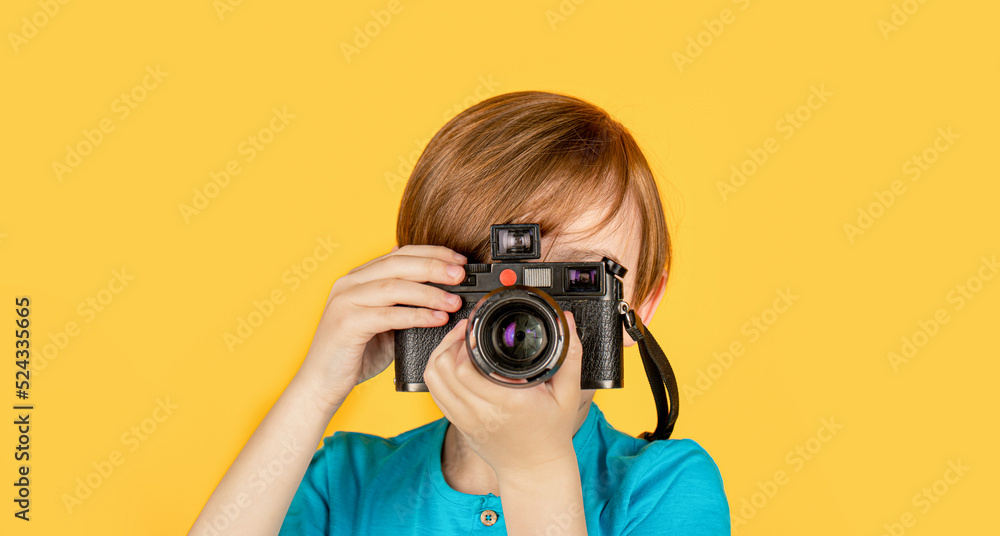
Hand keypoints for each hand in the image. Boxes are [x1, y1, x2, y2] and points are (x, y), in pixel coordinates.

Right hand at [298, 244, 467, 410]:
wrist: (322, 382)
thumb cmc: (356, 353)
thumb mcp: (384, 321)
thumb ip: (402, 302)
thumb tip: (435, 288)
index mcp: (358, 277)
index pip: (399, 253)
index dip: (431, 253)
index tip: (459, 259)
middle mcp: (349, 283)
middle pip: (398, 264)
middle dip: (433, 266)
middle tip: (460, 274)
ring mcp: (345, 301)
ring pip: (393, 287)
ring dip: (429, 292)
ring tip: (454, 300)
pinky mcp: (346, 323)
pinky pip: (388, 315)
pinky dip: (416, 315)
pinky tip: (437, 318)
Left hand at [422, 311, 584, 478]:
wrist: (535, 469)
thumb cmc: (552, 433)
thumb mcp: (568, 393)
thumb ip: (570, 355)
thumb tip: (567, 321)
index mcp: (507, 402)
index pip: (465, 368)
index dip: (464, 343)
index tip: (475, 329)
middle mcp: (481, 412)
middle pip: (444, 369)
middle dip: (450, 343)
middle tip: (465, 332)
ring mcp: (465, 420)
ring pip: (434, 380)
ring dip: (440, 356)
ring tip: (456, 345)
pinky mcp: (458, 424)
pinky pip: (436, 393)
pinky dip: (438, 374)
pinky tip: (452, 364)